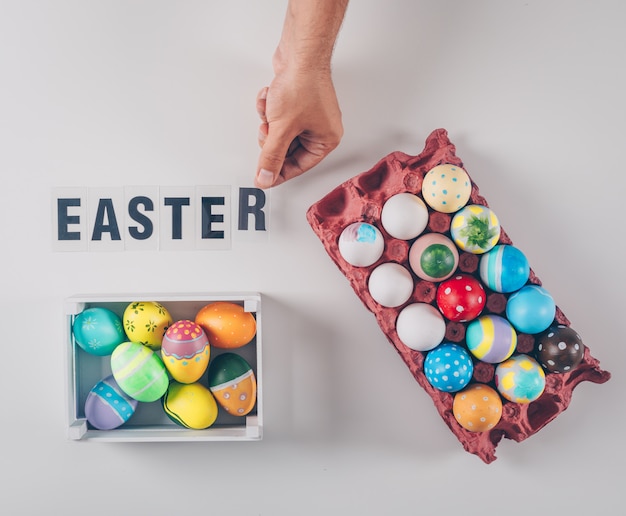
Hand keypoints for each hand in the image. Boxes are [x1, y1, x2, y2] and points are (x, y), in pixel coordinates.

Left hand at [254, 70, 342, 188]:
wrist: (300, 53)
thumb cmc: (303, 85)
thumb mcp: (282, 129)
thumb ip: (271, 157)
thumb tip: (266, 178)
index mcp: (326, 139)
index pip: (300, 166)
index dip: (279, 172)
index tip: (263, 177)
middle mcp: (321, 128)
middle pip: (288, 149)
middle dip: (272, 139)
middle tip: (267, 131)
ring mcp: (310, 114)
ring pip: (280, 131)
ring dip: (269, 121)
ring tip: (270, 110)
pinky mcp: (298, 101)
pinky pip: (279, 115)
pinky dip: (269, 108)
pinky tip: (270, 98)